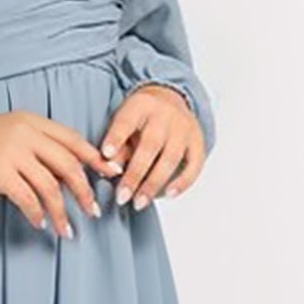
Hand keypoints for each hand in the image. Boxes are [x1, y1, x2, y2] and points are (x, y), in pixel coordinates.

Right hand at [0, 112, 124, 235]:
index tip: (110, 174)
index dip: (94, 159)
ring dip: (62, 210)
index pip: (73, 140)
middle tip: (93, 210)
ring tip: (67, 229)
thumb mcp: (9, 133)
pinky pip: (27, 198)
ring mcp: (12, 153)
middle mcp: (26, 134)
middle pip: (68, 164)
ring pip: (50, 186)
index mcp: (32, 121)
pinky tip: (40, 224)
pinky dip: (37, 213)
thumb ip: (36, 146)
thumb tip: (64, 174)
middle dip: (84, 190)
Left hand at [100, 84, 204, 207]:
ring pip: (171, 159)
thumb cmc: (139, 120)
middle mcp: (165, 115)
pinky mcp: (198, 142)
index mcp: (141, 105)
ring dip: (153, 184)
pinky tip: (168, 195)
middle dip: (134, 174)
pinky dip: (182, 182)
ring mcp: (184, 128)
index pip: (127, 122)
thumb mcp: (123, 123)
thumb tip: (109, 170)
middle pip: (150, 146)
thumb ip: (117, 145)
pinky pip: (194, 165)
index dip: (116, 138)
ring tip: (138, 203)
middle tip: (121, 197)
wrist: (170, 100)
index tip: (106, 155)